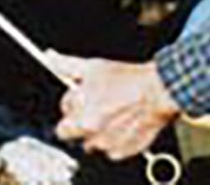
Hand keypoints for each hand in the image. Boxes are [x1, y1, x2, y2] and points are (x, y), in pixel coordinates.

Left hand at [54, 56, 179, 161]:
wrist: (158, 92)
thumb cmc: (129, 80)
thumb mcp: (93, 66)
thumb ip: (66, 65)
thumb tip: (51, 58)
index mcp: (79, 111)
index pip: (64, 110)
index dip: (73, 101)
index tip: (83, 97)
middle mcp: (90, 131)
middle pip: (70, 133)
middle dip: (77, 122)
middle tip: (93, 109)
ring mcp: (105, 143)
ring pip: (90, 142)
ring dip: (95, 132)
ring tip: (111, 115)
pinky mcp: (121, 151)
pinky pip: (109, 150)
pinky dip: (113, 140)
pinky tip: (122, 124)